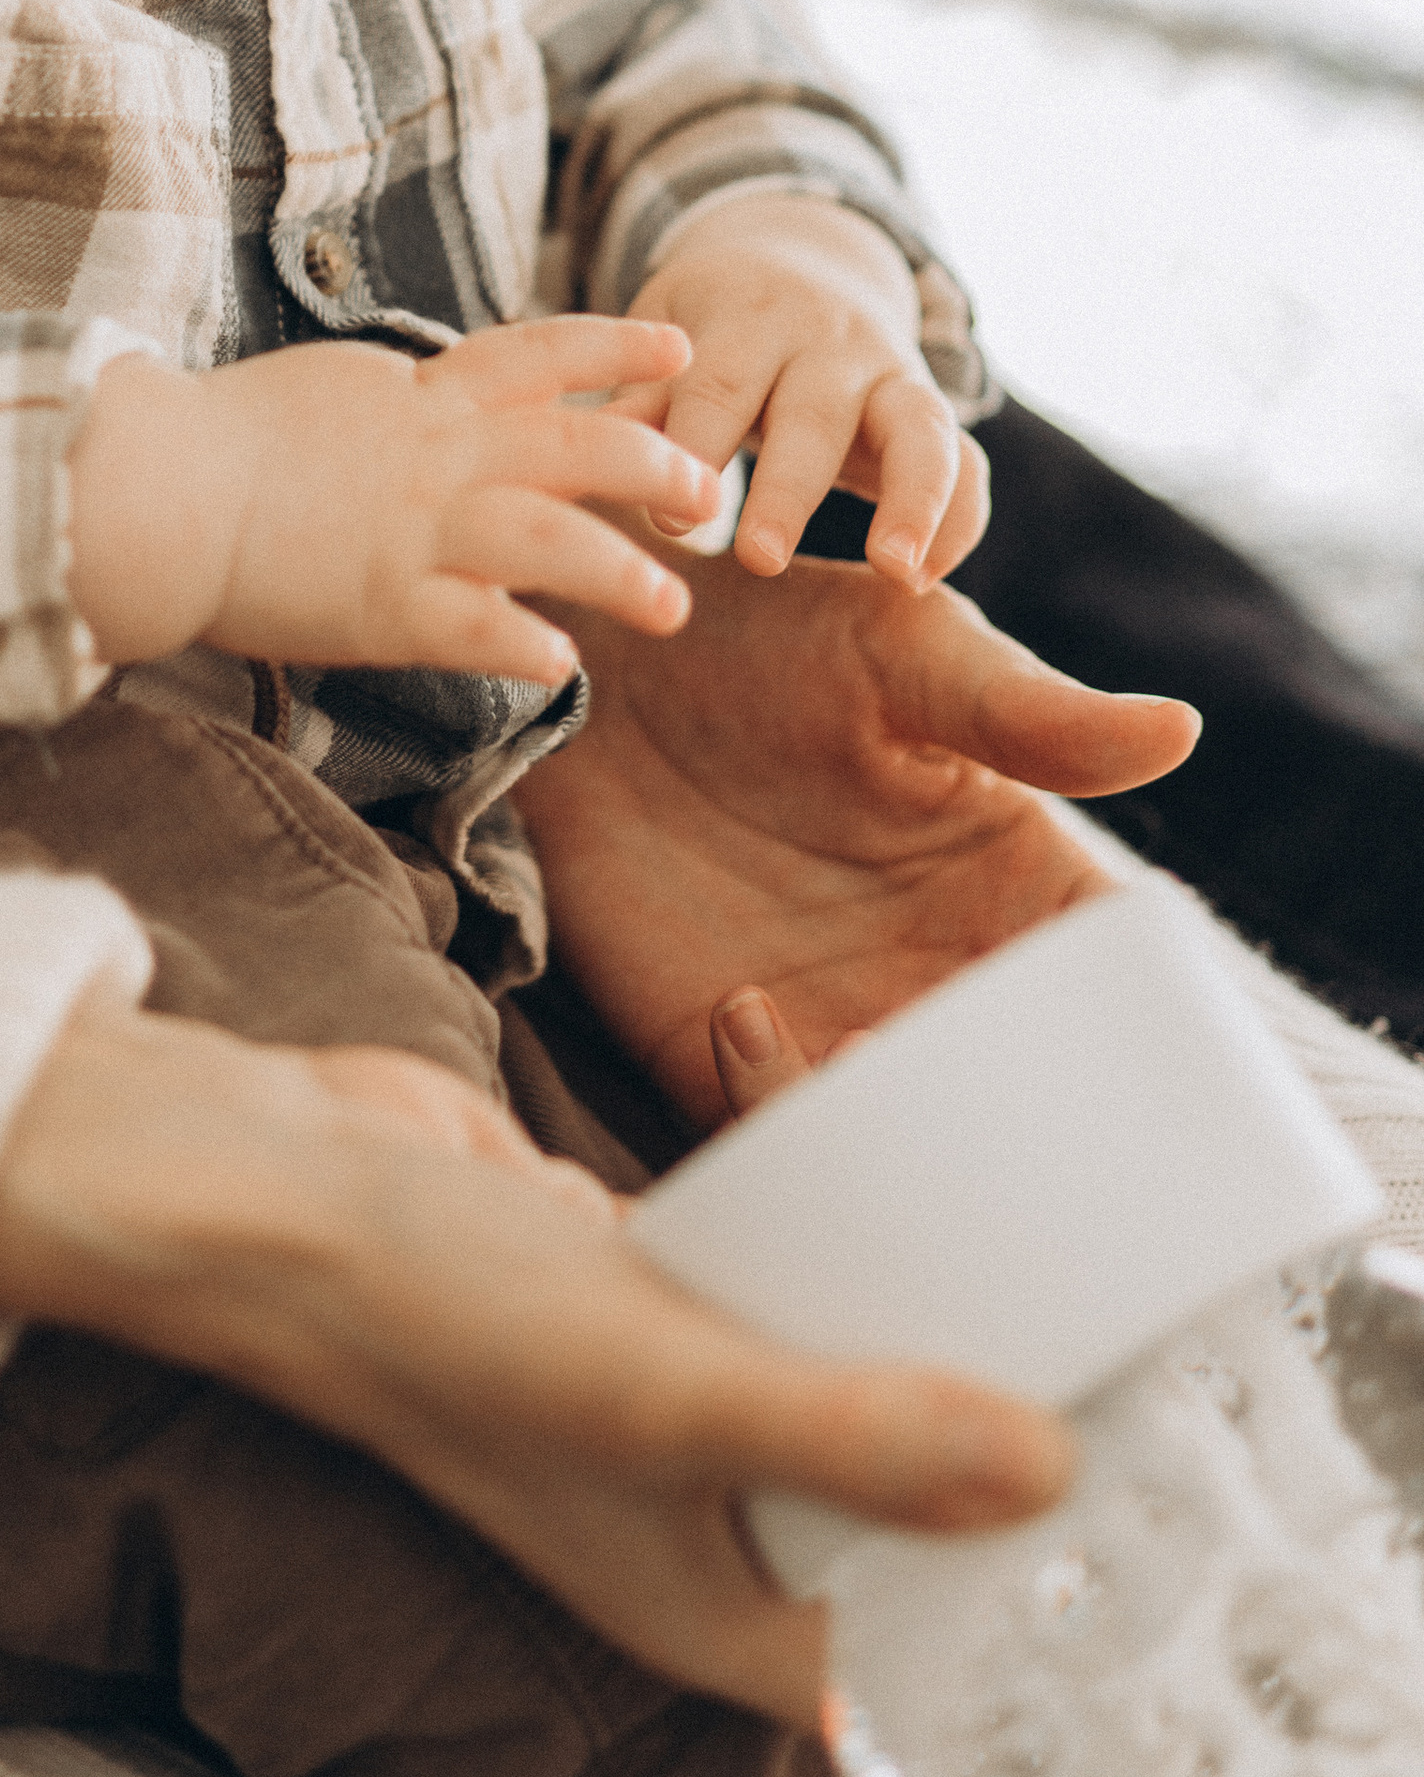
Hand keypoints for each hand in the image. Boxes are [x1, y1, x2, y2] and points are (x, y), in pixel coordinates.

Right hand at [0, 994, 1073, 1727]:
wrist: (267, 1186)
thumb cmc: (426, 1318)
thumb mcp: (658, 1390)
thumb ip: (848, 1435)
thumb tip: (1047, 1475)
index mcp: (694, 1606)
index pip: (891, 1663)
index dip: (999, 1618)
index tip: (1101, 1513)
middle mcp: (683, 1523)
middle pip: (878, 1521)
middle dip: (973, 1459)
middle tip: (1087, 1362)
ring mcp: (656, 1404)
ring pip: (828, 1392)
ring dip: (903, 1345)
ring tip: (1021, 1271)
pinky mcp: (630, 1291)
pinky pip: (770, 1288)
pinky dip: (824, 1254)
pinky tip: (894, 1192)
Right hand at [68, 315, 716, 681]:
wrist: (151, 486)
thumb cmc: (217, 440)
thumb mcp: (326, 389)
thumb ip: (395, 399)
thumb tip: (427, 394)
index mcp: (419, 395)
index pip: (541, 354)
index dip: (619, 345)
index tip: (682, 346)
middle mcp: (434, 453)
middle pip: (576, 444)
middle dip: (654, 464)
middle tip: (706, 490)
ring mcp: (414, 528)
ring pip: (551, 540)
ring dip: (622, 572)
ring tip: (672, 606)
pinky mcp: (382, 603)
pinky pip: (478, 627)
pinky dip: (527, 644)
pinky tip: (562, 664)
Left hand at [520, 542, 1197, 1126]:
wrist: (599, 660)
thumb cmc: (771, 634)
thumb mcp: (906, 655)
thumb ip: (1027, 714)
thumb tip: (1177, 729)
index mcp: (1019, 891)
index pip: (1119, 990)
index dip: (1144, 1036)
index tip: (1132, 1050)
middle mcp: (940, 976)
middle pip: (1028, 1101)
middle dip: (1025, 1121)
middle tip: (984, 1079)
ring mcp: (831, 1022)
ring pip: (908, 1143)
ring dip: (901, 1130)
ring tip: (866, 1046)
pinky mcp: (716, 1052)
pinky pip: (771, 1133)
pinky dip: (772, 1105)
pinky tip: (742, 1009)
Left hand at [627, 191, 987, 586]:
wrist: (800, 261)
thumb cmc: (707, 330)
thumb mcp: (667, 341)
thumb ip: (642, 398)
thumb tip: (592, 449)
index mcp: (749, 319)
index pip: (718, 385)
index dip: (693, 449)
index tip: (669, 526)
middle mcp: (830, 342)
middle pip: (814, 412)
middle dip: (788, 488)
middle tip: (758, 558)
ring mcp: (892, 374)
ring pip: (918, 429)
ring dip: (911, 500)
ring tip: (895, 571)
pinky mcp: (930, 412)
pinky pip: (966, 463)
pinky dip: (956, 520)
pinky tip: (924, 583)